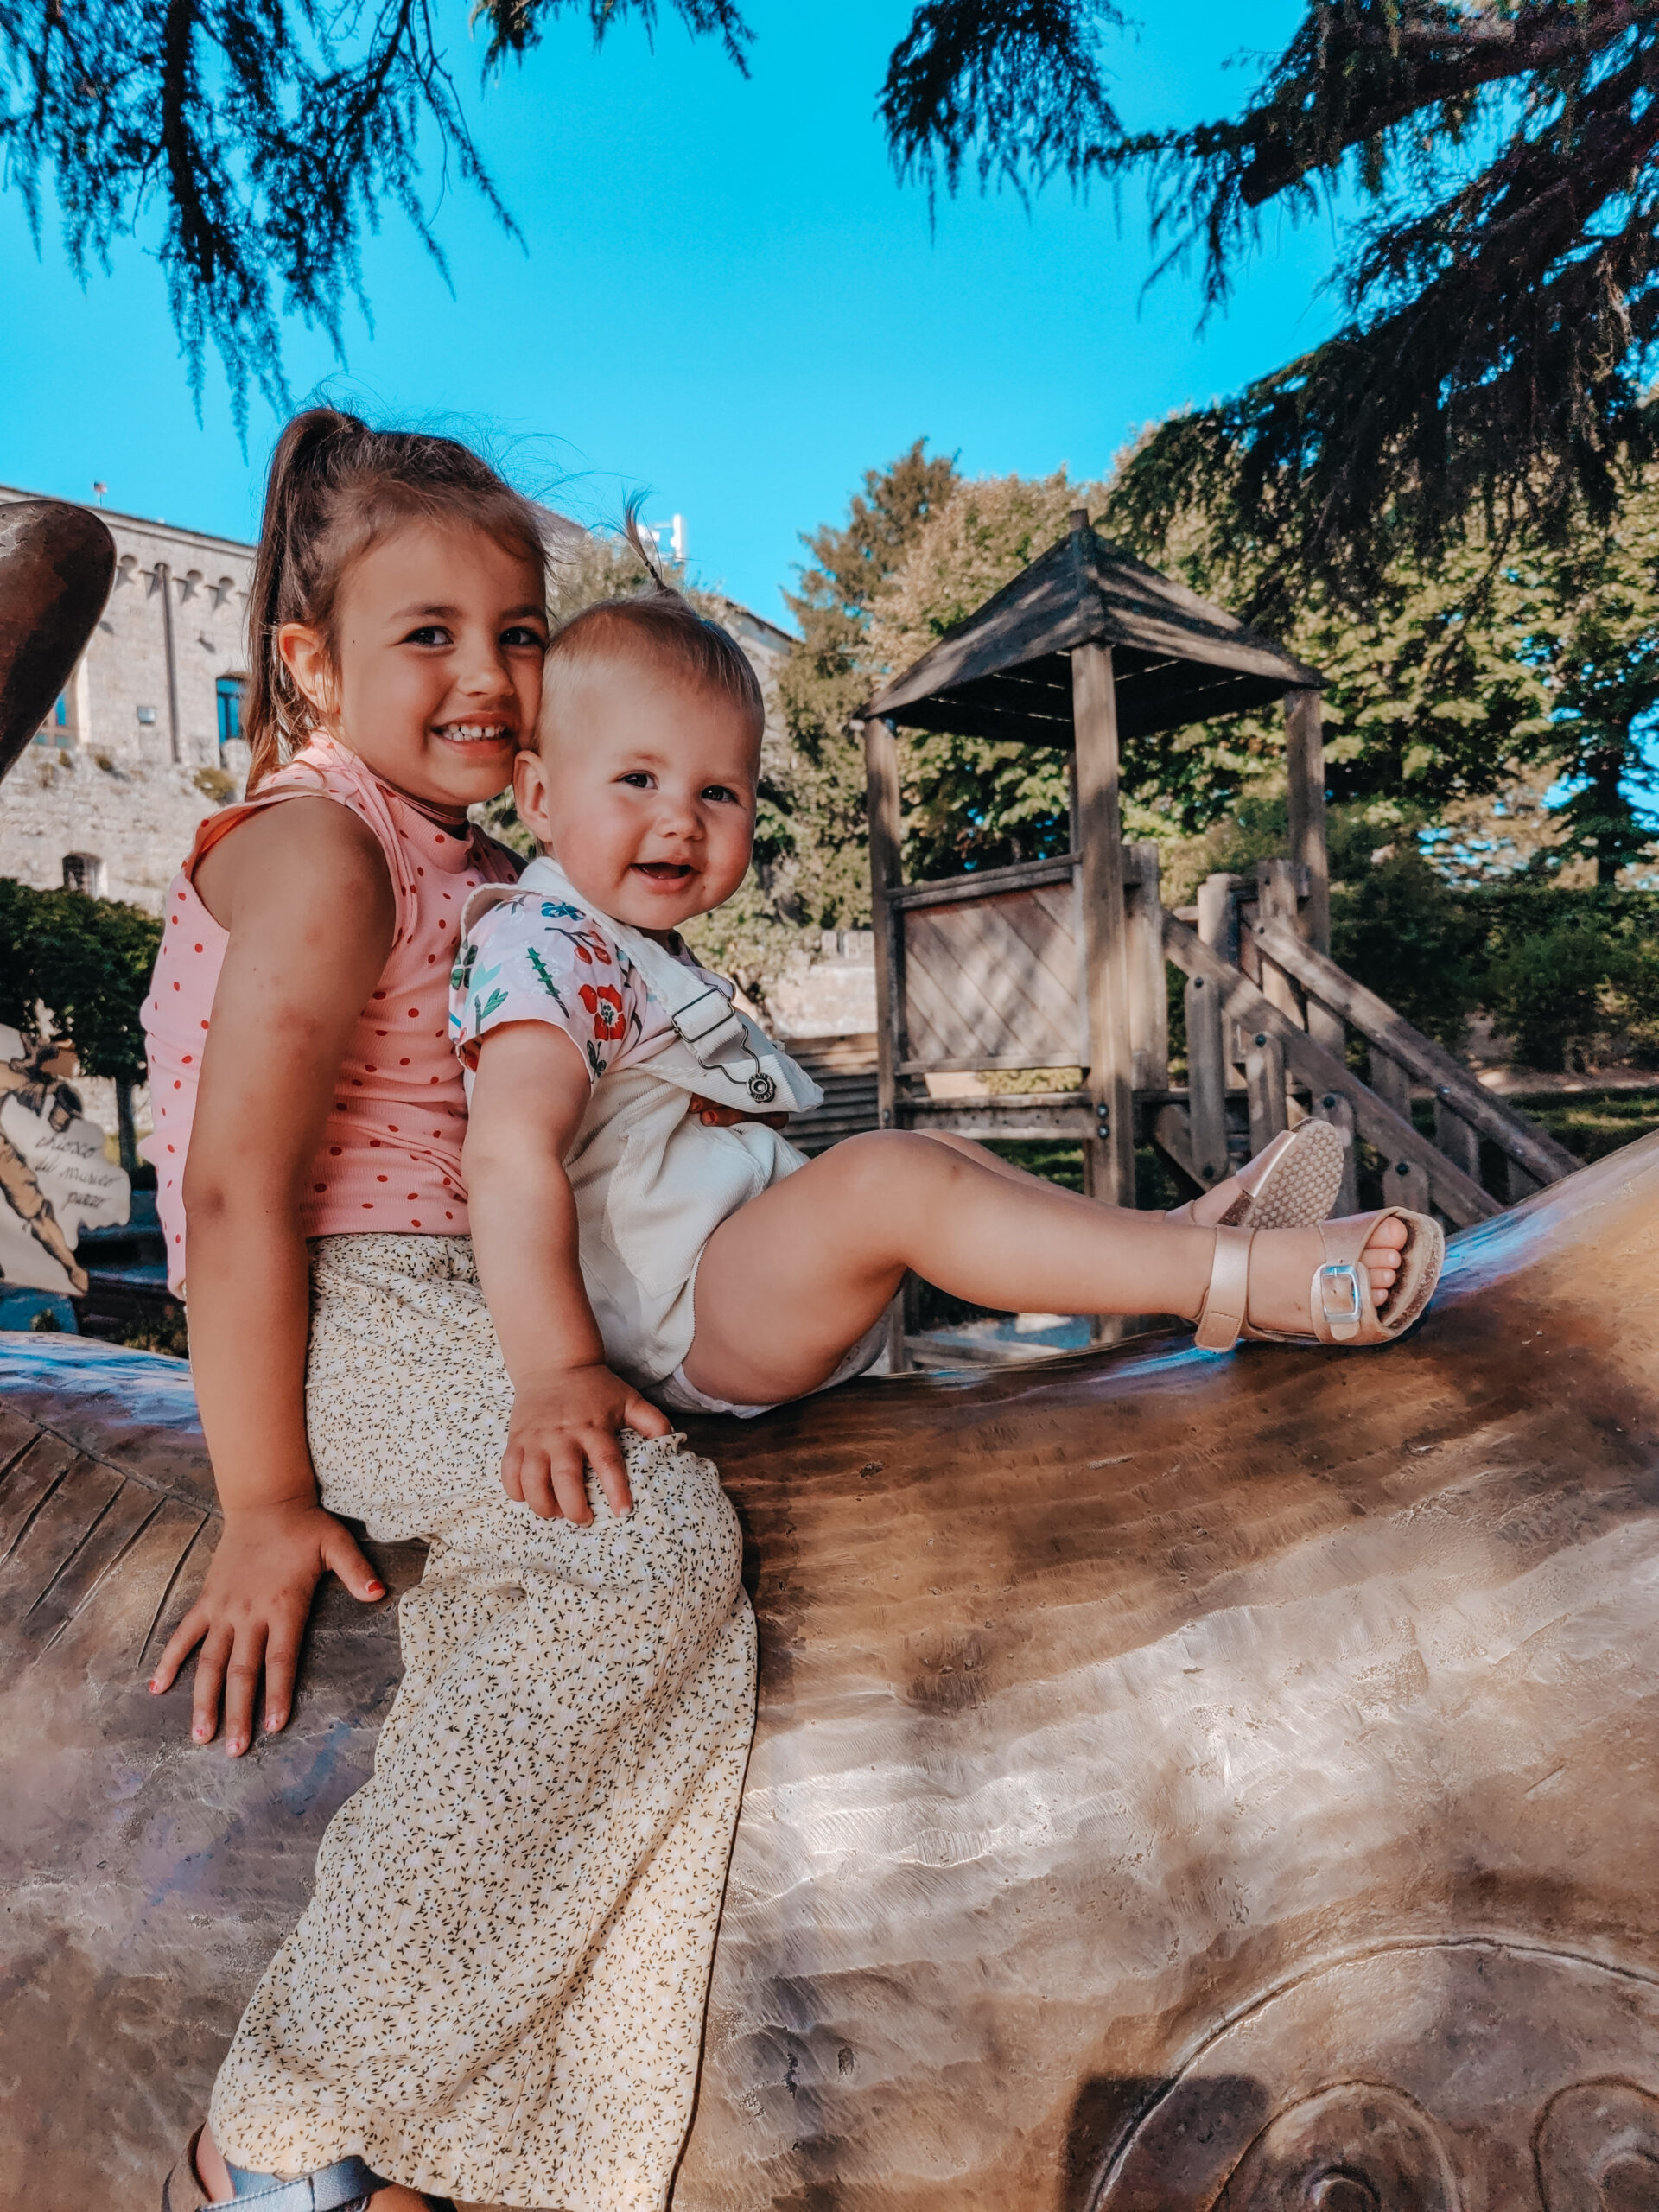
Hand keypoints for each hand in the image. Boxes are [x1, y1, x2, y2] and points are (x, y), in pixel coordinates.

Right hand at [148, 1500, 384, 1753]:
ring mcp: (224, 1609)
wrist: (264, 1503)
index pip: (280, 1659)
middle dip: (238, 1713)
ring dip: (203, 1700)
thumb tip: (379, 1594)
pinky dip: (170, 1660)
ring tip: (200, 1735)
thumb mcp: (337, 1544)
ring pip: (210, 1662)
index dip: (277, 1693)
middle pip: (242, 1671)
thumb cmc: (305, 1527)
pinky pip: (184, 1634)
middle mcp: (250, 1613)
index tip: (274, 1726)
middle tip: (235, 1750)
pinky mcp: (207, 1600)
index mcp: (283, 1605)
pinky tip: (156, 1688)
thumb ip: (356, 1572)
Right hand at [501, 1364, 671, 1522]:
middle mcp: (563, 1435)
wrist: (553, 1363)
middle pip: (565, 1480)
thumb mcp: (628, 1399)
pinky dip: (515, 1491)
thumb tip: (674, 1442)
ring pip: (532, 1481)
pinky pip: (509, 1472)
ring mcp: (536, 1438)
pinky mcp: (516, 1439)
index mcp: (594, 1427)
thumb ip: (651, 1421)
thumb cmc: (595, 1387)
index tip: (622, 1512)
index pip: (607, 1463)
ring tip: (555, 1513)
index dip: (616, 1490)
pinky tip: (527, 1498)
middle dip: (574, 1508)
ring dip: (542, 1505)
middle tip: (584, 1520)